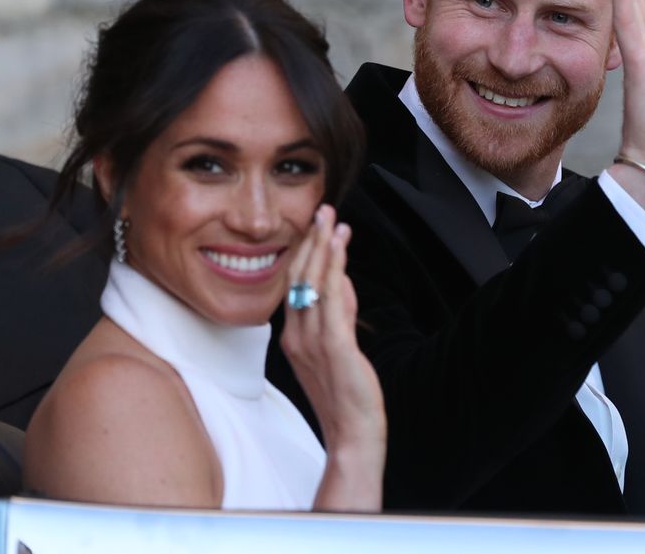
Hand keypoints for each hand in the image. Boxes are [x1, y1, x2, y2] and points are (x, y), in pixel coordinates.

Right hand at [281, 204, 385, 510]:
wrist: (352, 434)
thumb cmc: (346, 394)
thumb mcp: (338, 347)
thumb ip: (339, 313)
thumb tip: (343, 280)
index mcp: (292, 337)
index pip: (294, 285)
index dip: (304, 253)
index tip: (316, 226)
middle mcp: (296, 336)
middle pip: (299, 278)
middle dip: (311, 241)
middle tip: (322, 210)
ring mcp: (312, 341)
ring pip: (313, 283)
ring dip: (323, 247)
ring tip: (331, 219)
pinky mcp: (334, 347)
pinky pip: (331, 300)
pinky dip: (334, 269)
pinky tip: (340, 248)